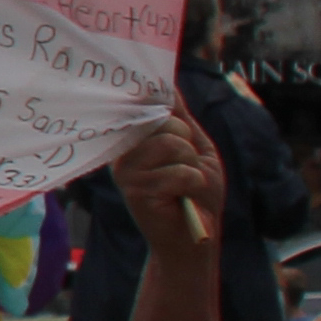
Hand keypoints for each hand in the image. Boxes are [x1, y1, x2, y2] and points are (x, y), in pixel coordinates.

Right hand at [110, 106, 226, 256]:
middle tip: (186, 166)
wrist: (194, 238)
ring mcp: (126, 171)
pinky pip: (178, 172)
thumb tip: (169, 83)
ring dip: (192, 165)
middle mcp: (124, 153)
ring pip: (172, 144)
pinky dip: (194, 184)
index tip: (158, 97)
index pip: (144, 106)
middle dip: (187, 142)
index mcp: (135, 140)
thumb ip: (181, 118)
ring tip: (186, 183)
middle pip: (163, 121)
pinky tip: (185, 198)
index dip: (158, 102)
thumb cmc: (196, 193)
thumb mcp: (195, 147)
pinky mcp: (135, 190)